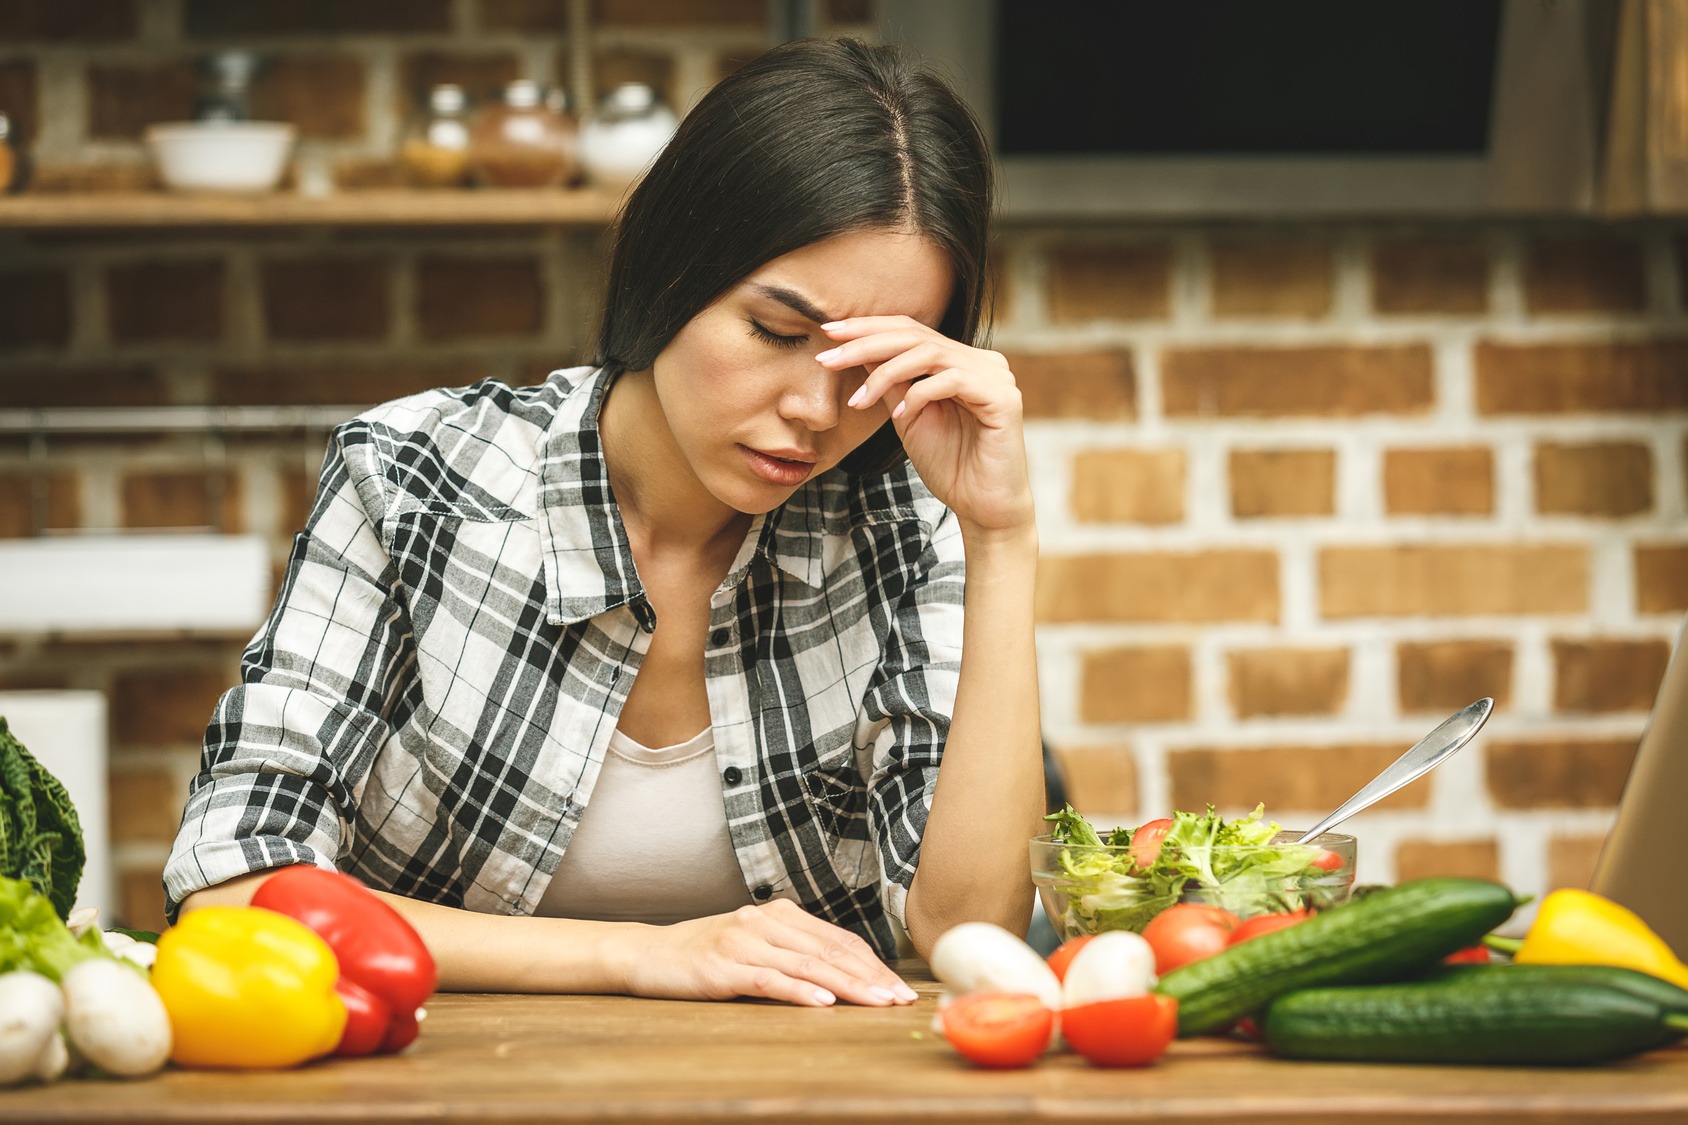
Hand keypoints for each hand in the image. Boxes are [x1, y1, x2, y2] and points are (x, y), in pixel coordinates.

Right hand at [622, 899, 919, 1006]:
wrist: (648, 953)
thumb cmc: (706, 954)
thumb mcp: (755, 945)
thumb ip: (794, 952)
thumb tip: (844, 975)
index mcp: (780, 914)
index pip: (839, 939)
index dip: (873, 964)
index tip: (899, 987)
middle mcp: (766, 922)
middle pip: (831, 951)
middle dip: (871, 976)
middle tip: (901, 999)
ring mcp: (744, 942)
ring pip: (808, 964)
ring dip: (848, 986)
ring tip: (876, 1002)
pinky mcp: (724, 967)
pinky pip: (770, 979)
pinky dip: (800, 991)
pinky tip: (824, 1003)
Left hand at [819, 317, 1032, 536]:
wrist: (983, 508)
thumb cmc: (950, 466)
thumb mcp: (907, 416)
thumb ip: (891, 382)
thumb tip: (857, 350)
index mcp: (961, 361)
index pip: (910, 330)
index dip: (869, 328)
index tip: (828, 333)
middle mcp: (981, 361)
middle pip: (916, 335)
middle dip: (866, 343)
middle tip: (828, 358)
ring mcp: (995, 376)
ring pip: (929, 353)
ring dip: (885, 373)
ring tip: (858, 400)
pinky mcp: (1003, 397)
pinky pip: (952, 380)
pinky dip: (919, 395)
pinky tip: (900, 415)